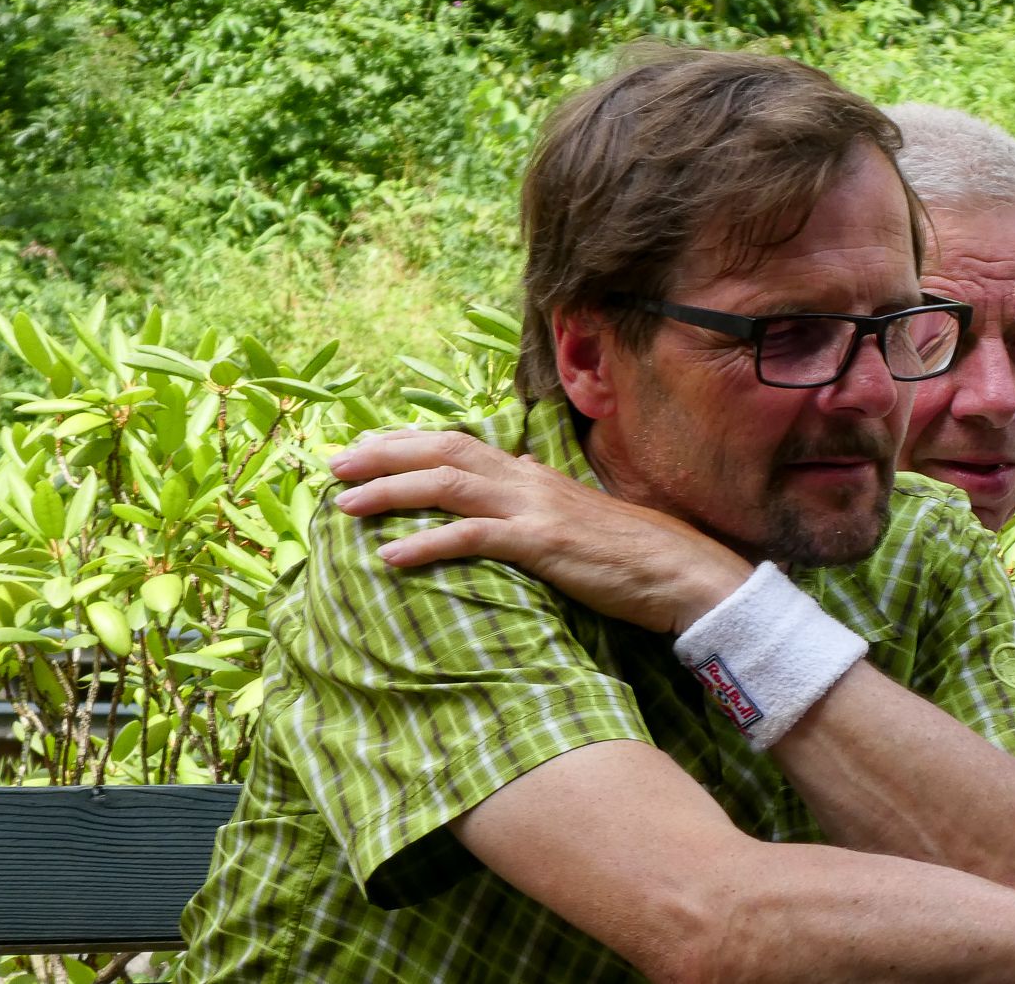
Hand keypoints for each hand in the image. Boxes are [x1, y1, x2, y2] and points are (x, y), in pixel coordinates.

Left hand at [328, 428, 750, 632]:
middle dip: (382, 455)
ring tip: (344, 505)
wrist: (682, 571)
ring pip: (448, 486)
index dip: (405, 443)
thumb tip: (512, 490)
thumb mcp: (576, 519)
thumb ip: (539, 503)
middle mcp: (528, 479)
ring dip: (390, 492)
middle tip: (332, 466)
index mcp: (533, 473)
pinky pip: (473, 538)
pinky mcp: (542, 543)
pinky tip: (390, 557)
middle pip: (442, 451)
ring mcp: (534, 509)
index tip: (362, 447)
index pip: (458, 444)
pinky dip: (426, 544)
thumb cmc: (630, 555)